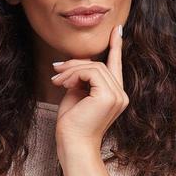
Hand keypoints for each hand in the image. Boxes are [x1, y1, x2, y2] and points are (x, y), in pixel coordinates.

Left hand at [51, 21, 128, 151]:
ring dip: (71, 70)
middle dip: (75, 64)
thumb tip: (74, 63)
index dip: (116, 47)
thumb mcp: (76, 96)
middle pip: (99, 65)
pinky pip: (90, 72)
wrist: (73, 146)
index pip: (116, 66)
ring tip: (56, 81)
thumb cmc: (72, 126)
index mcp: (115, 96)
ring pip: (94, 66)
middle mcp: (121, 95)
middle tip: (55, 71)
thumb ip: (80, 79)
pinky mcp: (109, 96)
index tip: (117, 29)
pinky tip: (63, 84)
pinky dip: (73, 75)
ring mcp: (117, 96)